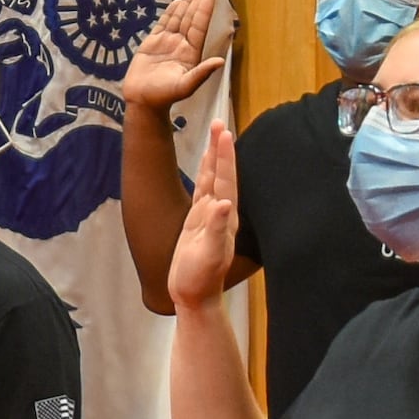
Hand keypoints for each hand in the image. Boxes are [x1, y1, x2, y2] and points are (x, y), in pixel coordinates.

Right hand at [120, 0, 224, 112]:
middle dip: (200, 1)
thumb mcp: (186, 86)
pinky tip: (177, 2)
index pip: (199, 27)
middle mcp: (181, 45)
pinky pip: (163, 24)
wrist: (143, 101)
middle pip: (192, 18)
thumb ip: (202, 73)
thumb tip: (221, 61)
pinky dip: (170, 13)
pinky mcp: (152, 43)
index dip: (204, 10)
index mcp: (191, 53)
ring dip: (188, 3)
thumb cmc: (165, 96)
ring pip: (179, 19)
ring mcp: (167, 43)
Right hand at [166, 119, 242, 309]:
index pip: (225, 179)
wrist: (193, 295)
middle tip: (219, 123)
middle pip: (221, 174)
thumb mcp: (208, 254)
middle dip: (220, 149)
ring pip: (212, 179)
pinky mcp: (197, 222)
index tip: (223, 133)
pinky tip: (203, 167)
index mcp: (224, 216)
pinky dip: (203, 175)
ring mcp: (209, 216)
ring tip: (214, 136)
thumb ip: (215, 228)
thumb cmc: (200, 277)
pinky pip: (202, 191)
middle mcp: (219, 212)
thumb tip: (222, 203)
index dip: (224, 157)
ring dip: (213, 158)